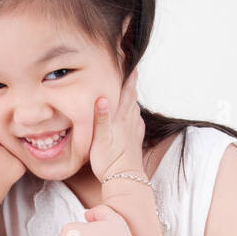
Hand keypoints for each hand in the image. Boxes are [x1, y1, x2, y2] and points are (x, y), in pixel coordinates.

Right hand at [88, 70, 144, 184]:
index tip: (126, 54)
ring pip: (134, 104)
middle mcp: (130, 119)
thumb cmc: (109, 162)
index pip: (126, 88)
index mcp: (120, 117)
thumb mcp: (100, 140)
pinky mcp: (136, 137)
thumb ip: (101, 118)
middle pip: (132, 92)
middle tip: (127, 62)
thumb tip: (102, 97)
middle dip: (129, 77)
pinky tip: (130, 109)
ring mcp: (135, 128)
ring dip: (131, 92)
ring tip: (128, 81)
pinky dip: (132, 107)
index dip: (126, 71)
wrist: (126, 181)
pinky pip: (135, 116)